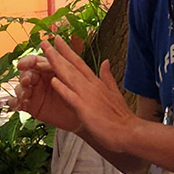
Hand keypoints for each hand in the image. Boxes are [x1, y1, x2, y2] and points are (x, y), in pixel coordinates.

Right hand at [14, 51, 83, 132]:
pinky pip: (18, 103)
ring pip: (20, 88)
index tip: (22, 65)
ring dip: (20, 91)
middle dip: (24, 77)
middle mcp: (38, 80)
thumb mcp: (71, 79)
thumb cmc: (78, 95)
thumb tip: (54, 42)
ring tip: (24, 96)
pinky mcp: (30, 106)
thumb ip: (62, 64)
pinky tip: (16, 105)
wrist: (81, 115)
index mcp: (47, 69)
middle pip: (25, 74)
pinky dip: (15, 103)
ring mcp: (33, 93)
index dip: (26, 62)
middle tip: (27, 81)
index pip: (33, 61)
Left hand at [18, 36, 138, 152]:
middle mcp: (91, 86)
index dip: (67, 51)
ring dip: (57, 64)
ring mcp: (88, 96)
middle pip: (71, 66)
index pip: (79, 63)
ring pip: (69, 77)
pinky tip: (53, 80)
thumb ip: (107, 76)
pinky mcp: (85, 109)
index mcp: (96, 82)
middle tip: (44, 41)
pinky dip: (63, 89)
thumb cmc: (121, 116)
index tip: (57, 40)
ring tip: (46, 52)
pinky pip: (72, 97)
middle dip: (57, 53)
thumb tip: (106, 61)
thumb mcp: (114, 92)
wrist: (129, 132)